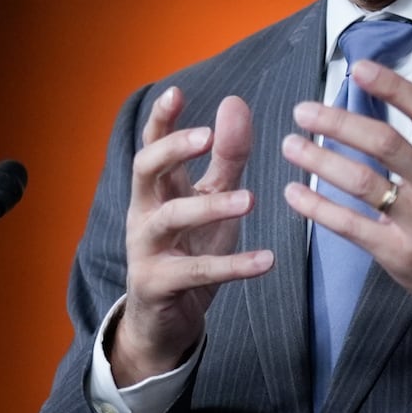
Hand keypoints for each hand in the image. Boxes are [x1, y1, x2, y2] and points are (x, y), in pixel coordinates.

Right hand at [113, 88, 273, 383]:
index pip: (152, 145)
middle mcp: (144, 213)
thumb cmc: (189, 248)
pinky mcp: (158, 285)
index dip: (161, 119)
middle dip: (172, 150)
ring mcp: (146, 250)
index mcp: (156, 189)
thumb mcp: (211, 198)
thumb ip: (226, 155)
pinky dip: (233, 265)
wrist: (163, 321)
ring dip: (209, 206)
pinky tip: (267, 260)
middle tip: (205, 137)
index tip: (176, 92)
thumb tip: (235, 102)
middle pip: (144, 171)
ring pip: (170, 220)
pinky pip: (196, 272)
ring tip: (251, 200)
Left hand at [280, 50, 411, 362]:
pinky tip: (294, 194)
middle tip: (304, 110)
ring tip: (291, 145)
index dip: (392, 87)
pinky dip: (319, 209)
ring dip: (320, 162)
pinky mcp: (399, 256)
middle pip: (384, 144)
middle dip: (338, 123)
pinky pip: (352, 228)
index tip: (359, 69)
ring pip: (362, 184)